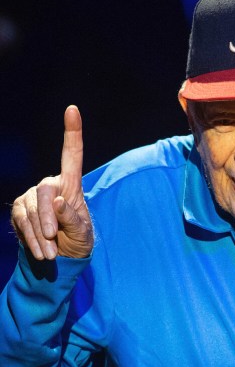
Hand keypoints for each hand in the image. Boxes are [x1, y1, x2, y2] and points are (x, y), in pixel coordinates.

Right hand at [11, 105, 93, 259]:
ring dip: (40, 235)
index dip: (72, 132)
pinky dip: (30, 238)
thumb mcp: (83, 232)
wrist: (61, 257)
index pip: (72, 155)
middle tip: (53, 239)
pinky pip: (20, 220)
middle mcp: (51, 185)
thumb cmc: (78, 239)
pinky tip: (41, 250)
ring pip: (30, 210)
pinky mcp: (19, 208)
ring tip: (51, 253)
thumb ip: (72, 218)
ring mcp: (32, 196)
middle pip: (45, 194)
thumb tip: (57, 202)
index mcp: (72, 185)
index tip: (73, 109)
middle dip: (47, 219)